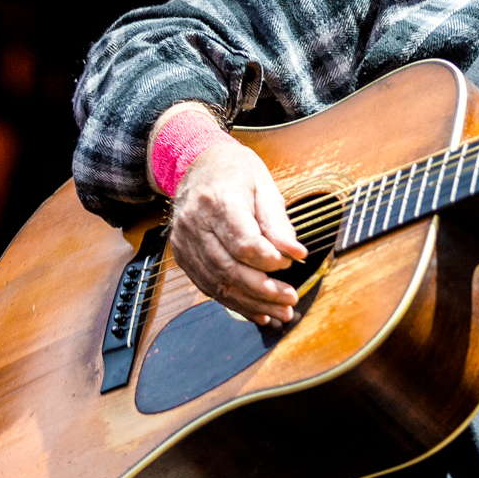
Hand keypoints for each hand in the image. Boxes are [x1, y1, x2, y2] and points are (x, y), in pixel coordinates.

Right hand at [167, 139, 308, 325]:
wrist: (197, 164)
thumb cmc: (235, 172)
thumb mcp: (264, 186)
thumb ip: (277, 223)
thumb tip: (295, 254)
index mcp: (218, 201)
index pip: (242, 241)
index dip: (268, 259)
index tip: (290, 264)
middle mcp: (195, 225)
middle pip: (229, 268)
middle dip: (263, 290)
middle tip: (290, 299)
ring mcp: (185, 243)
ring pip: (218, 283)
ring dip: (251, 303)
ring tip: (280, 313)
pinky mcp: (183, 256)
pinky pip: (208, 286)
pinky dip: (235, 302)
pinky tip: (257, 312)